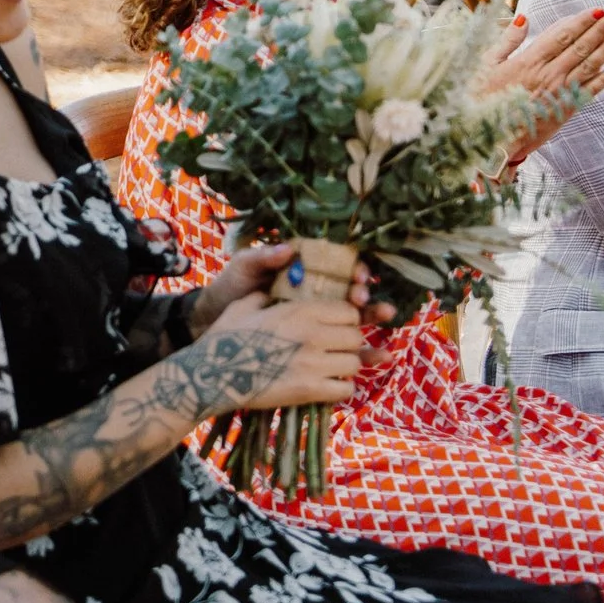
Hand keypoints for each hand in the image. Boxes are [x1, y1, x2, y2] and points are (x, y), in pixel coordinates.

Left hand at [190, 242, 395, 333]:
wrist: (216, 319)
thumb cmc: (232, 287)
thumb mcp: (244, 268)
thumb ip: (262, 257)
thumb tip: (288, 249)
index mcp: (304, 269)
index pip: (339, 265)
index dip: (353, 268)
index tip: (356, 276)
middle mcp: (317, 291)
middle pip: (352, 291)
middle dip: (364, 293)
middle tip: (362, 298)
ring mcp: (318, 318)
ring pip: (356, 317)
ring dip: (374, 316)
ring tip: (387, 316)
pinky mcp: (317, 342)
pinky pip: (345, 345)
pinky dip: (365, 350)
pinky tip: (381, 353)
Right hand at [201, 291, 364, 410]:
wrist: (212, 375)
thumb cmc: (224, 337)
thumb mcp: (242, 307)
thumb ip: (263, 298)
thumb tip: (271, 293)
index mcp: (299, 311)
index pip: (348, 311)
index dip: (345, 318)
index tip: (334, 325)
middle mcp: (312, 335)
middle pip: (355, 336)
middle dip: (347, 342)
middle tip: (333, 348)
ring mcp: (314, 364)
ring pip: (354, 363)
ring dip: (345, 365)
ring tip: (331, 367)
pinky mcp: (311, 390)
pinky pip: (346, 389)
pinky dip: (340, 388)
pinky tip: (326, 385)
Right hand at [481, 7, 603, 168]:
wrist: (490, 135)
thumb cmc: (483, 98)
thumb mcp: (486, 65)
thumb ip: (507, 41)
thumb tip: (523, 18)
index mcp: (529, 61)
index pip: (561, 35)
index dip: (580, 21)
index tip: (596, 10)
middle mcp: (549, 74)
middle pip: (580, 47)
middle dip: (600, 30)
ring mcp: (560, 92)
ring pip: (589, 66)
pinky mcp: (565, 108)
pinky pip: (589, 91)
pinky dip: (603, 80)